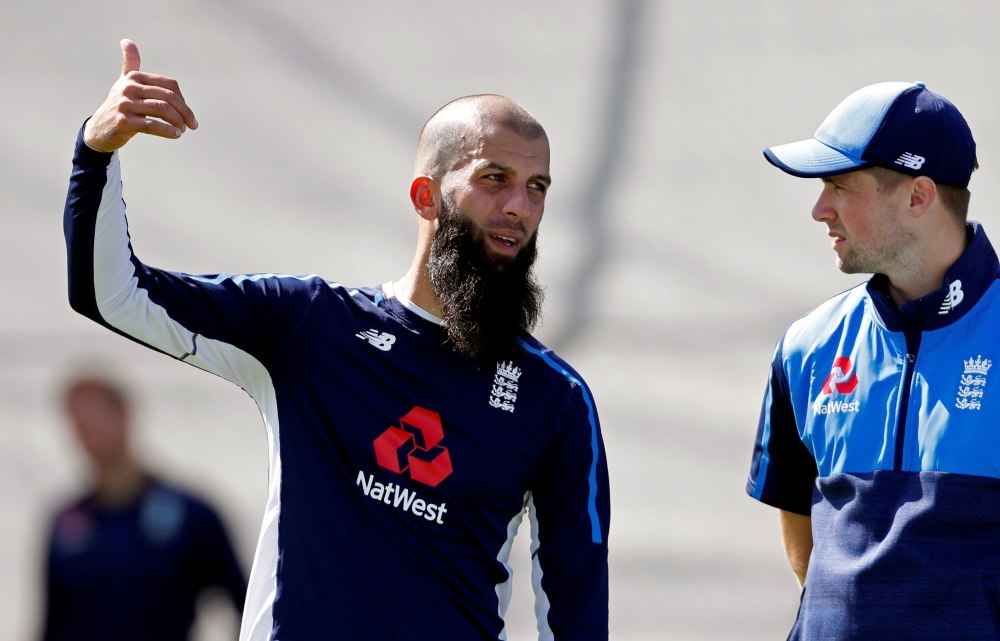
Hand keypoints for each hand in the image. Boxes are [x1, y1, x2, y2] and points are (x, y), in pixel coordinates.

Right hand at [83, 40, 197, 152]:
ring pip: (162, 109)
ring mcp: (125, 105)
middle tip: (192, 124)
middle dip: (185, 112)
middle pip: (168, 97)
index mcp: (134, 77)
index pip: (169, 85)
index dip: (182, 99)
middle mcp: (128, 88)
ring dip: (178, 122)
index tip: (187, 113)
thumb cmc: (119, 105)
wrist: (99, 128)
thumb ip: (130, 64)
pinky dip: (168, 131)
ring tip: (183, 130)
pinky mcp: (124, 122)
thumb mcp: (124, 83)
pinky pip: (152, 125)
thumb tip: (126, 40)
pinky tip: (176, 135)